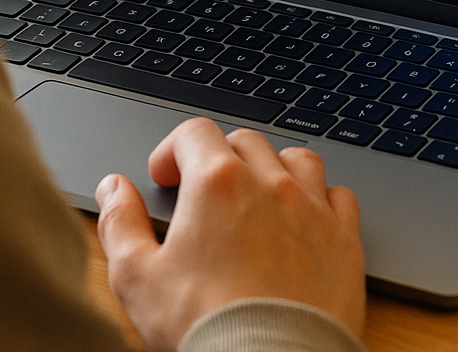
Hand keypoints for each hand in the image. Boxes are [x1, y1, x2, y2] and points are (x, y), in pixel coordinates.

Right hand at [95, 118, 364, 351]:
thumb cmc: (206, 326)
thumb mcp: (137, 278)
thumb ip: (120, 223)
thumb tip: (113, 190)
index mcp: (216, 183)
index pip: (194, 132)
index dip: (173, 149)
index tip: (166, 176)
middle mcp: (270, 184)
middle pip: (244, 141)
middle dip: (220, 157)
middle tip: (204, 191)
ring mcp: (312, 210)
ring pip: (297, 159)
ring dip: (274, 169)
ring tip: (257, 197)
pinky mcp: (344, 241)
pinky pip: (340, 197)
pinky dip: (321, 199)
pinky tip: (304, 220)